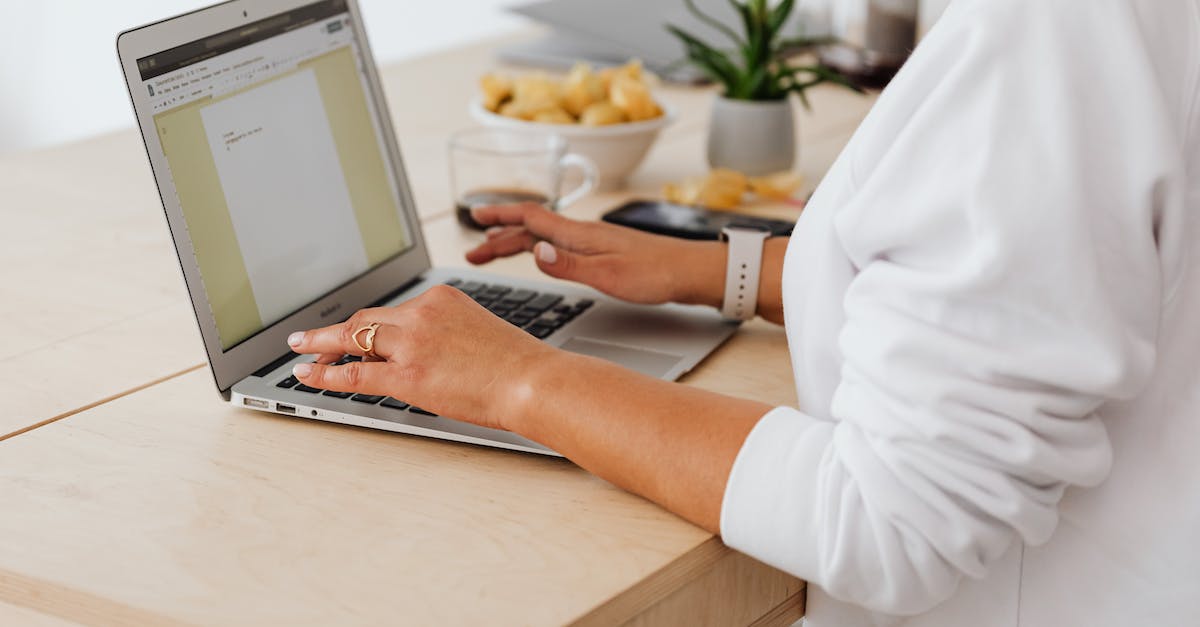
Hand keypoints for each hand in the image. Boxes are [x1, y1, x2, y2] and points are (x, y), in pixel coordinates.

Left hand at [285, 285, 558, 430]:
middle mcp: (421, 313)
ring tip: (299, 350)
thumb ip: (449, 335)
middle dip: (337, 331)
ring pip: (352, 338)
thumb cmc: (518, 365)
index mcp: (441, 298)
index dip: (370, 325)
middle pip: (367, 319)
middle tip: (313, 337)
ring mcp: (410, 342)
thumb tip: (430, 356)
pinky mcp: (404, 373)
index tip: (357, 331)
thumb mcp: (480, 332)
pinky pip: (353, 372)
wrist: (531, 381)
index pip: (395, 310)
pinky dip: (324, 373)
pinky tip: (306, 374)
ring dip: (320, 344)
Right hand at [466, 203, 724, 307]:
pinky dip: (538, 247)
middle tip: (473, 250)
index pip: (530, 217)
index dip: (499, 215)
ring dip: (516, 241)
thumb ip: (569, 265)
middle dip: (499, 235)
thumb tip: (533, 252)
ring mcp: (594, 241)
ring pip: (544, 236)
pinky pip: (559, 244)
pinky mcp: (604, 251)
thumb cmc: (656, 275)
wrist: (693, 271)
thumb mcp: (609, 276)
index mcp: (580, 235)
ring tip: (494, 251)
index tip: (473, 216)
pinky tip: (540, 255)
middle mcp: (583, 233)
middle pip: (531, 227)